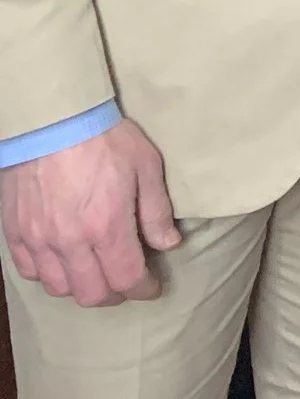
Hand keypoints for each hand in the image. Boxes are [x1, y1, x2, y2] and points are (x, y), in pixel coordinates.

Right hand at [0, 119, 179, 307]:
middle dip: (114, 295)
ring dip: (81, 288)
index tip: (151, 288)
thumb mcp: (146, 166)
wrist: (52, 120)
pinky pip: (29, 271)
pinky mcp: (15, 232)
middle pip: (91, 294)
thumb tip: (169, 243)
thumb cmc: (105, 138)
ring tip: (97, 274)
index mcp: (106, 226)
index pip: (126, 279)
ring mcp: (38, 239)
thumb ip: (156, 211)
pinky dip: (49, 275)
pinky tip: (63, 263)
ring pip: (58, 288)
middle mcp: (69, 241)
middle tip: (127, 283)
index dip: (143, 289)